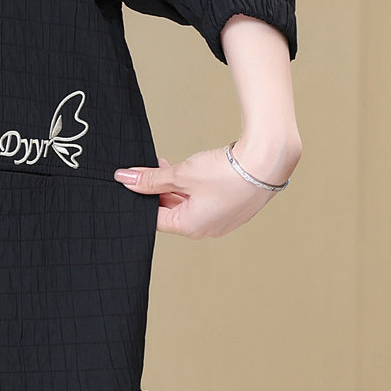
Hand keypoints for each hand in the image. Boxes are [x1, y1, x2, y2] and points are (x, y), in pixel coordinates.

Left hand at [113, 133, 299, 237]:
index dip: (142, 198)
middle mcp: (208, 229)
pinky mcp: (233, 207)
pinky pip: (204, 200)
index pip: (155, 218)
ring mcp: (222, 219)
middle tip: (147, 171)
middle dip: (158, 190)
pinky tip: (189, 169)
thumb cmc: (226, 173)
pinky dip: (192, 186)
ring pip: (188, 204)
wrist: (266, 161)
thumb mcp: (180, 174)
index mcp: (192, 227)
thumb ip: (151, 179)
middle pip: (171, 211)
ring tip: (166, 166)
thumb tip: (125, 179)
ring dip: (175, 186)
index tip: (133, 181)